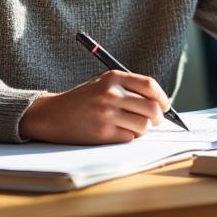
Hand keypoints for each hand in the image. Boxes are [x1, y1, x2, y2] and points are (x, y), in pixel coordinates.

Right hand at [18, 70, 168, 143]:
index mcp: (113, 77)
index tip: (165, 106)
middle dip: (157, 118)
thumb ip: (129, 89)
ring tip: (132, 127)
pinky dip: (129, 137)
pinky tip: (117, 133)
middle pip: (152, 108)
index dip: (162, 98)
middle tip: (154, 121)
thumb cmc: (82, 100)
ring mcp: (107, 114)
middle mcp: (111, 94)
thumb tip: (160, 105)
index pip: (150, 85)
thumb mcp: (103, 84)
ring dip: (142, 129)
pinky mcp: (102, 133)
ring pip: (144, 126)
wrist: (52, 115)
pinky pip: (130, 138)